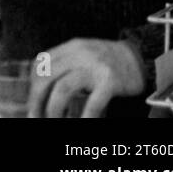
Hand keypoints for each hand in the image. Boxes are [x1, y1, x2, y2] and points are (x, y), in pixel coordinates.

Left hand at [27, 38, 145, 117]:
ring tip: (53, 119)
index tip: (32, 99)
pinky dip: (85, 117)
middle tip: (35, 114)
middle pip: (46, 76)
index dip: (32, 84)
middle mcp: (79, 55)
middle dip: (36, 98)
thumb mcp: (83, 54)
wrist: (140, 57)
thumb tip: (42, 84)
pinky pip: (92, 102)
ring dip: (53, 108)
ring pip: (63, 89)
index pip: (40, 64)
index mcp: (70, 48)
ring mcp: (94, 68)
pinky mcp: (109, 81)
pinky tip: (81, 123)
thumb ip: (65, 63)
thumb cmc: (108, 60)